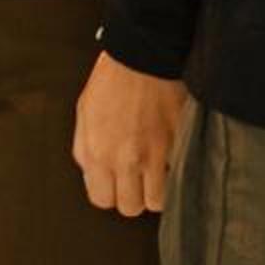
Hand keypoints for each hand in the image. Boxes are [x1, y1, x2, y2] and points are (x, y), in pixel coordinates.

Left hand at [72, 53, 187, 217]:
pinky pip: (180, 177)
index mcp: (97, 152)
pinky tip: (171, 159)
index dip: (109, 192)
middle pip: (131, 207)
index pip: (102, 200)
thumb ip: (85, 148)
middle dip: (134, 195)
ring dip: (158, 189)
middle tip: (137, 177)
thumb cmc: (112, 81)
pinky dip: (176, 174)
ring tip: (156, 170)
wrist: (144, 57)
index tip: (115, 182)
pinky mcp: (179, 146)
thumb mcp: (84, 113)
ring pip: (159, 201)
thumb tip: (91, 172)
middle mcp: (126, 159)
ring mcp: (155, 155)